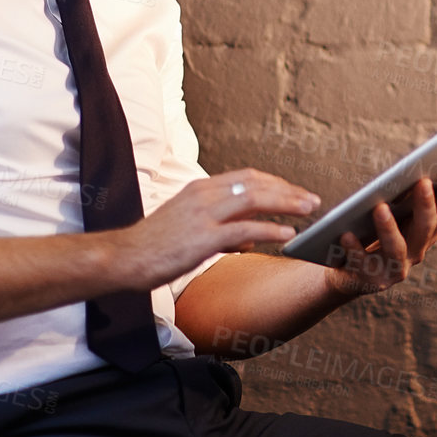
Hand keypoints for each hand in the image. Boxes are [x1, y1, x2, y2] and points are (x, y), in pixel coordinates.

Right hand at [113, 169, 318, 292]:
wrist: (123, 258)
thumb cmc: (155, 247)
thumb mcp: (189, 229)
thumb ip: (222, 231)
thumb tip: (249, 239)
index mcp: (200, 189)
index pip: (247, 177)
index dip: (275, 183)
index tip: (294, 192)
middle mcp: (203, 195)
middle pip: (256, 183)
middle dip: (288, 190)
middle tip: (312, 200)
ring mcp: (203, 214)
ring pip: (254, 199)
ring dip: (286, 203)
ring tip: (308, 210)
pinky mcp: (202, 237)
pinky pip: (244, 229)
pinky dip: (269, 229)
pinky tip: (288, 234)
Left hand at [324, 167, 436, 297]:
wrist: (347, 272)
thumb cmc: (369, 232)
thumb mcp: (387, 212)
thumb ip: (399, 196)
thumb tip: (406, 169)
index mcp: (424, 233)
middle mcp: (415, 252)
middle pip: (425, 228)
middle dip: (426, 205)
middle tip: (423, 182)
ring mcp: (394, 269)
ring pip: (396, 249)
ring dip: (389, 228)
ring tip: (380, 208)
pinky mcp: (370, 281)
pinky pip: (362, 263)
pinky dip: (355, 248)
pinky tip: (346, 234)